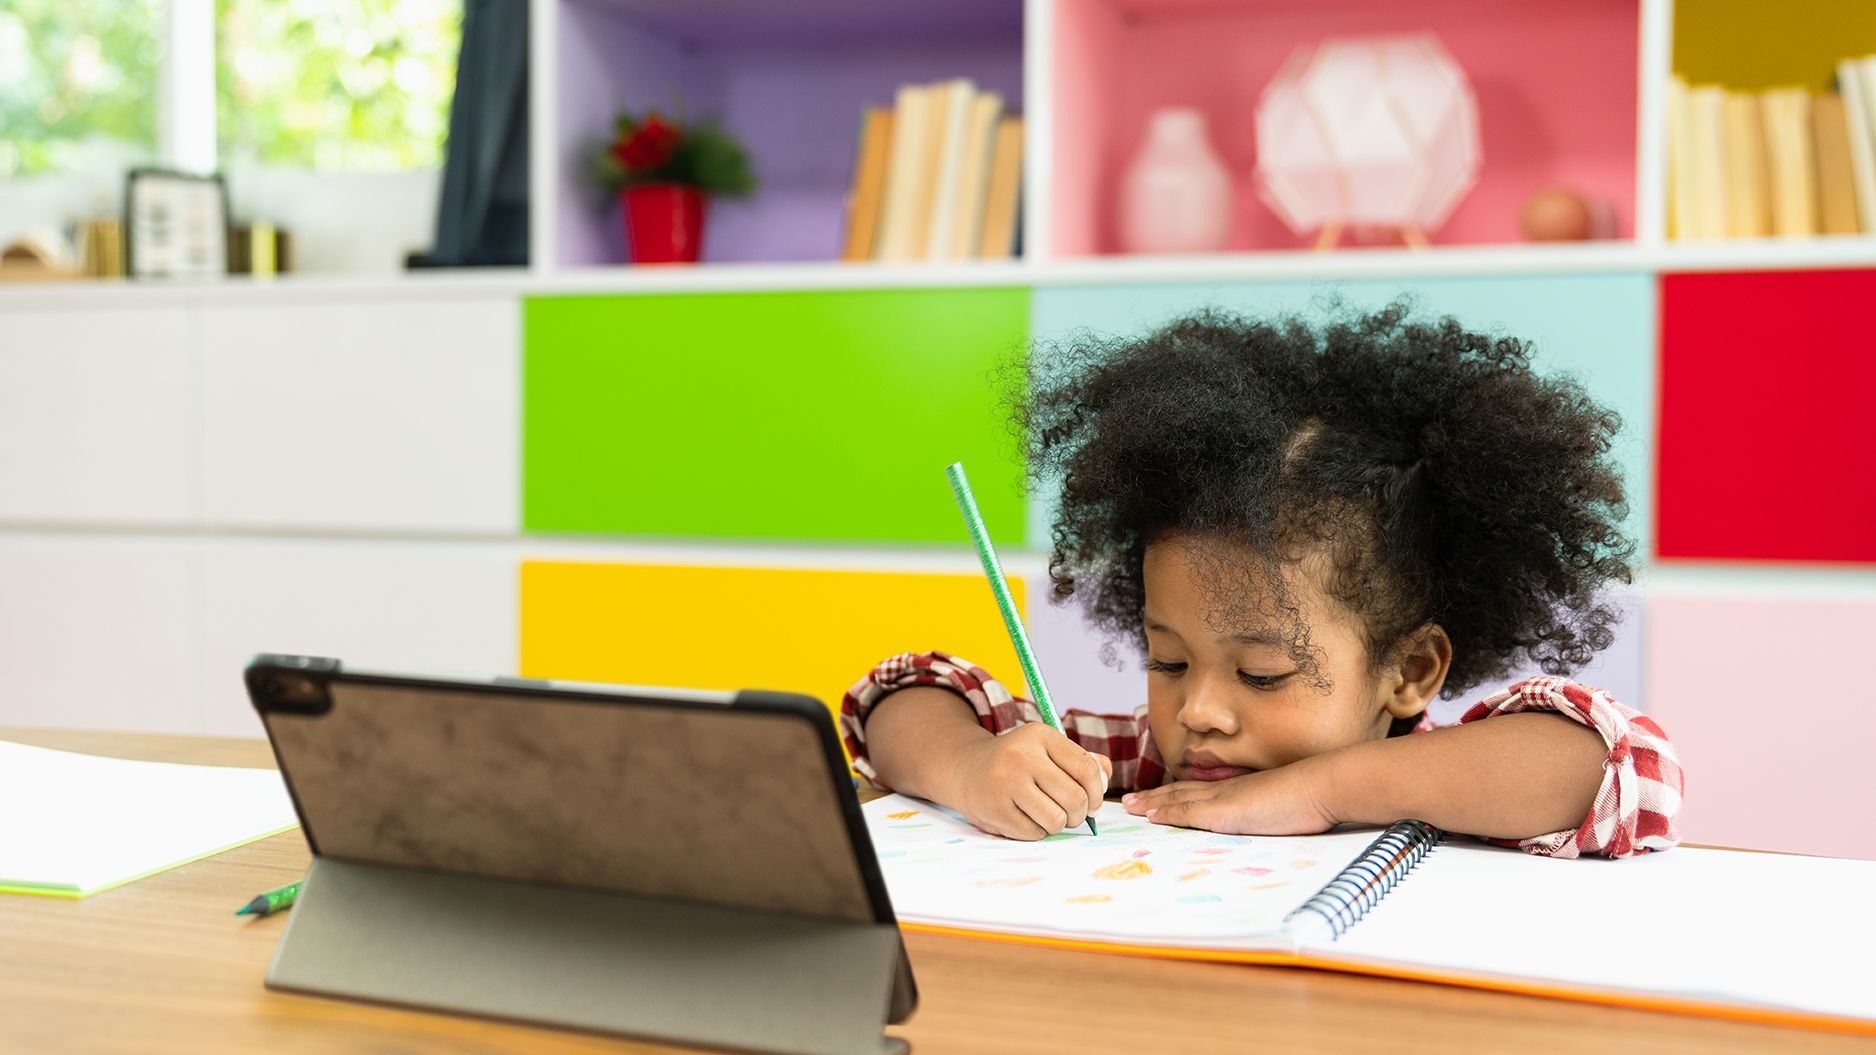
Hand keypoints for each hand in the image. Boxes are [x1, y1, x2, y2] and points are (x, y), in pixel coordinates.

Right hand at [950, 723, 1112, 839]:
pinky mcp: (995, 808)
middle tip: (1071, 814)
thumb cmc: (1018, 762)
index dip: (1097, 792)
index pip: (1087, 769)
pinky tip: (1026, 818)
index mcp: (1040, 736)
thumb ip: (1082, 760)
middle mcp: (1022, 755)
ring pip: (1057, 820)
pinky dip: (1037, 831)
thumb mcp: (1047, 750)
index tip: (1092, 802)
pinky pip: (1034, 833)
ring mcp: (1006, 782)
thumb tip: (1105, 779)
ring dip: (1058, 824)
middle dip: (1079, 814)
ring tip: (1048, 815)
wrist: (966, 769)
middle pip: (1075, 798)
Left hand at [1120, 755, 1339, 835]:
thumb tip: (1273, 823)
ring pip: (1178, 800)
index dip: (1178, 795)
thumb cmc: (1312, 798)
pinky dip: (1166, 813)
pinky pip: (1187, 812)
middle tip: (1131, 802)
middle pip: (1182, 793)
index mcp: (1240, 791)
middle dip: (1156, 798)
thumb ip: (1272, 812)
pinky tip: (1150, 816)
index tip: (1159, 798)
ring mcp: (1224, 800)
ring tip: (1130, 807)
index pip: (1201, 792)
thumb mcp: (1286, 806)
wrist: (1322, 786)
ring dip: (1153, 804)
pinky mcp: (1224, 812)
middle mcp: (1226, 791)